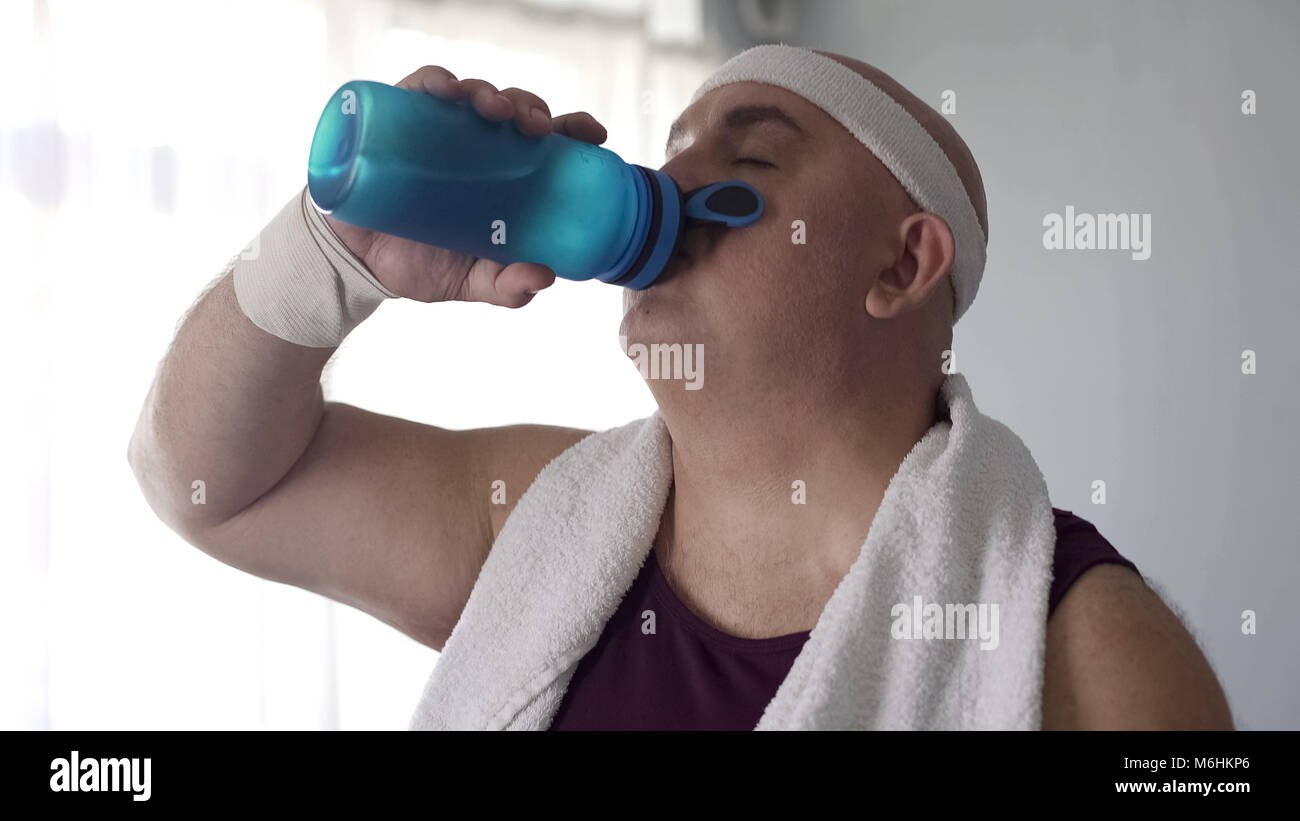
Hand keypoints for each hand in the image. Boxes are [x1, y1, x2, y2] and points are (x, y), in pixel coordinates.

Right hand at [321, 65, 608, 306]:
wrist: (358, 266)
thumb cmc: (422, 267)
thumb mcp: (472, 283)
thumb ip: (508, 288)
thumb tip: (544, 276)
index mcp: (509, 179)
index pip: (552, 144)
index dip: (575, 131)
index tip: (594, 134)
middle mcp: (480, 149)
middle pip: (519, 113)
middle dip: (535, 111)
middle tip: (537, 130)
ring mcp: (441, 132)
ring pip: (477, 94)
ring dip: (493, 94)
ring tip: (498, 113)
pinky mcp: (400, 120)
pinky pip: (423, 87)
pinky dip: (438, 81)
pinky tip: (449, 91)